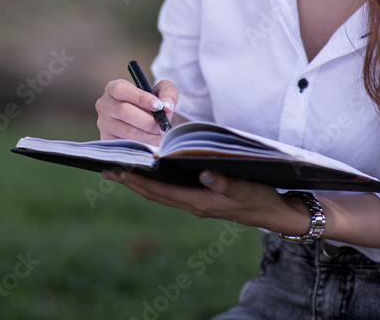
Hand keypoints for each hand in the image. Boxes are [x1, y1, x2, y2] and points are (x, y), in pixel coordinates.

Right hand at [96, 77, 177, 145]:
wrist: (149, 120)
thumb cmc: (153, 102)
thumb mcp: (162, 90)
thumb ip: (167, 93)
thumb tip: (166, 106)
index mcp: (114, 88)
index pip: (121, 90)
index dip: (140, 97)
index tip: (158, 105)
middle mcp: (105, 104)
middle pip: (123, 111)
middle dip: (147, 120)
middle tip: (162, 126)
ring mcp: (104, 123)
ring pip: (126, 130)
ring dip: (147, 135)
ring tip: (160, 135)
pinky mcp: (106, 140)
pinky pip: (124, 144)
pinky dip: (142, 145)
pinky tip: (152, 143)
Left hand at [101, 168, 309, 234]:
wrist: (273, 211)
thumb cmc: (258, 196)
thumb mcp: (244, 187)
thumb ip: (224, 181)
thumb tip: (203, 173)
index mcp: (199, 201)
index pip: (160, 191)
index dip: (138, 180)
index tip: (118, 169)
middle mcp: (193, 203)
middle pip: (154, 193)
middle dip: (130, 180)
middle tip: (106, 168)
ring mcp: (196, 201)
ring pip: (161, 192)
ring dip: (140, 181)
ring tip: (120, 169)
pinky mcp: (201, 197)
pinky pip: (171, 190)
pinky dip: (156, 181)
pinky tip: (150, 172)